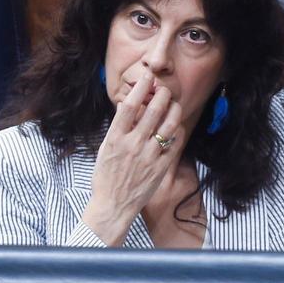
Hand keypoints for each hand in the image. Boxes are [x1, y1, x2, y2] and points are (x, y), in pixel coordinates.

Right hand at [83, 71, 184, 246]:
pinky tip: (177, 126)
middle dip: (162, 94)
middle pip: (153, 111)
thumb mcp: (105, 149)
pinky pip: (175, 143)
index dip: (140, 87)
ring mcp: (148, 156)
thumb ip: (117, 128)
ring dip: (174, 109)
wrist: (113, 206)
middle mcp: (133, 145)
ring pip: (169, 125)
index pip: (129, 105)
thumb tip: (129, 105)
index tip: (147, 76)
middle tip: (164, 88)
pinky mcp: (161, 167)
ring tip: (174, 104)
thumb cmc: (106, 177)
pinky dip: (178, 131)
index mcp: (115, 138)